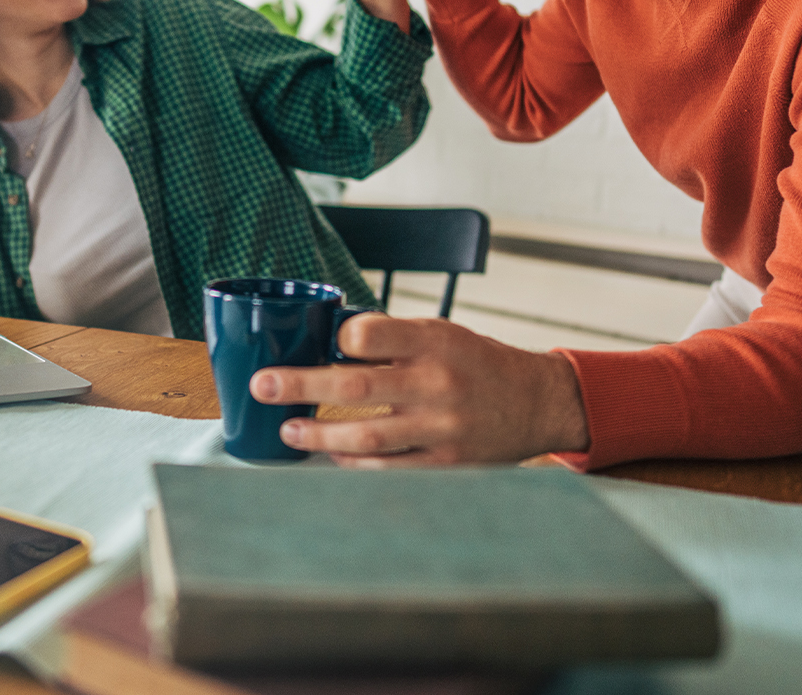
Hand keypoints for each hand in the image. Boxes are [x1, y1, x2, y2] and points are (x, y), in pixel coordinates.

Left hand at [250, 314, 590, 465]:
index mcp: (434, 342)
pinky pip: (388, 468)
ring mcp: (441, 427)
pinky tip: (333, 456)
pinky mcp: (446, 463)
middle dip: (300, 387)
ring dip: (318, 437)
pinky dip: (355, 463)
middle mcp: (437, 383)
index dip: (338, 340)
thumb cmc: (477, 363)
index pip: (371, 335)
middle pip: (355, 388)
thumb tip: (326, 342)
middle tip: (264, 386)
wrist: (538, 403)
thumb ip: (393, 339)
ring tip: (289, 431)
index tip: (320, 344)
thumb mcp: (443, 334)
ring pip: (365, 436)